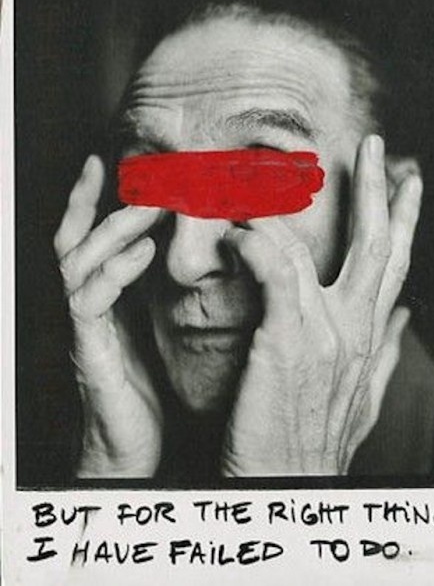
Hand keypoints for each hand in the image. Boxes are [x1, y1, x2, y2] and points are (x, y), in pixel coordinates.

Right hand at [54, 155, 162, 476]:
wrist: (130, 448)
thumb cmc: (144, 387)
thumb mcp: (151, 328)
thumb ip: (155, 292)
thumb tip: (186, 252)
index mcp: (100, 298)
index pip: (85, 238)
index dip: (89, 200)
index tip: (107, 162)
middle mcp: (83, 307)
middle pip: (71, 241)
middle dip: (98, 204)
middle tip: (138, 177)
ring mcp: (82, 329)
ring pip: (76, 263)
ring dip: (111, 230)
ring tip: (147, 207)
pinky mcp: (89, 353)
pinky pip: (88, 303)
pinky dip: (114, 272)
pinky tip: (144, 253)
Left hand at [221, 135, 421, 475]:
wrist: (289, 488)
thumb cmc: (314, 442)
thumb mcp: (363, 397)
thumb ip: (385, 356)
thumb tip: (405, 322)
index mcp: (370, 339)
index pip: (396, 266)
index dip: (405, 220)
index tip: (408, 183)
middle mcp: (357, 331)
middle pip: (378, 245)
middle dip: (378, 190)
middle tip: (375, 146)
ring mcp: (325, 333)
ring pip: (318, 247)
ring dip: (288, 205)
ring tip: (262, 177)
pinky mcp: (287, 340)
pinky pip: (274, 269)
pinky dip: (256, 242)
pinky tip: (239, 230)